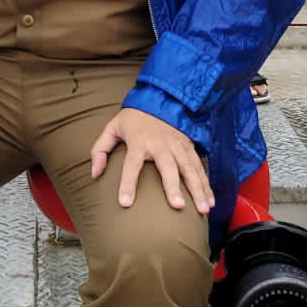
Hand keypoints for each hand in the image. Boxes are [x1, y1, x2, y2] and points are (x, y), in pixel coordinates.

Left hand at [89, 107, 212, 214]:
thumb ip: (100, 150)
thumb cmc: (133, 118)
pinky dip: (206, 185)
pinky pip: (199, 168)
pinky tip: (211, 201)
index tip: (125, 202)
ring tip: (203, 209)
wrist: (160, 97)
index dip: (127, 183)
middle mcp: (160, 144)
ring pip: (189, 169)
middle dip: (172, 187)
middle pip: (167, 167)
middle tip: (177, 206)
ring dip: (198, 189)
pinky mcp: (189, 147)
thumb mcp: (112, 128)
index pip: (131, 164)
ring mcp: (177, 146)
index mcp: (139, 141)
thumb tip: (95, 174)